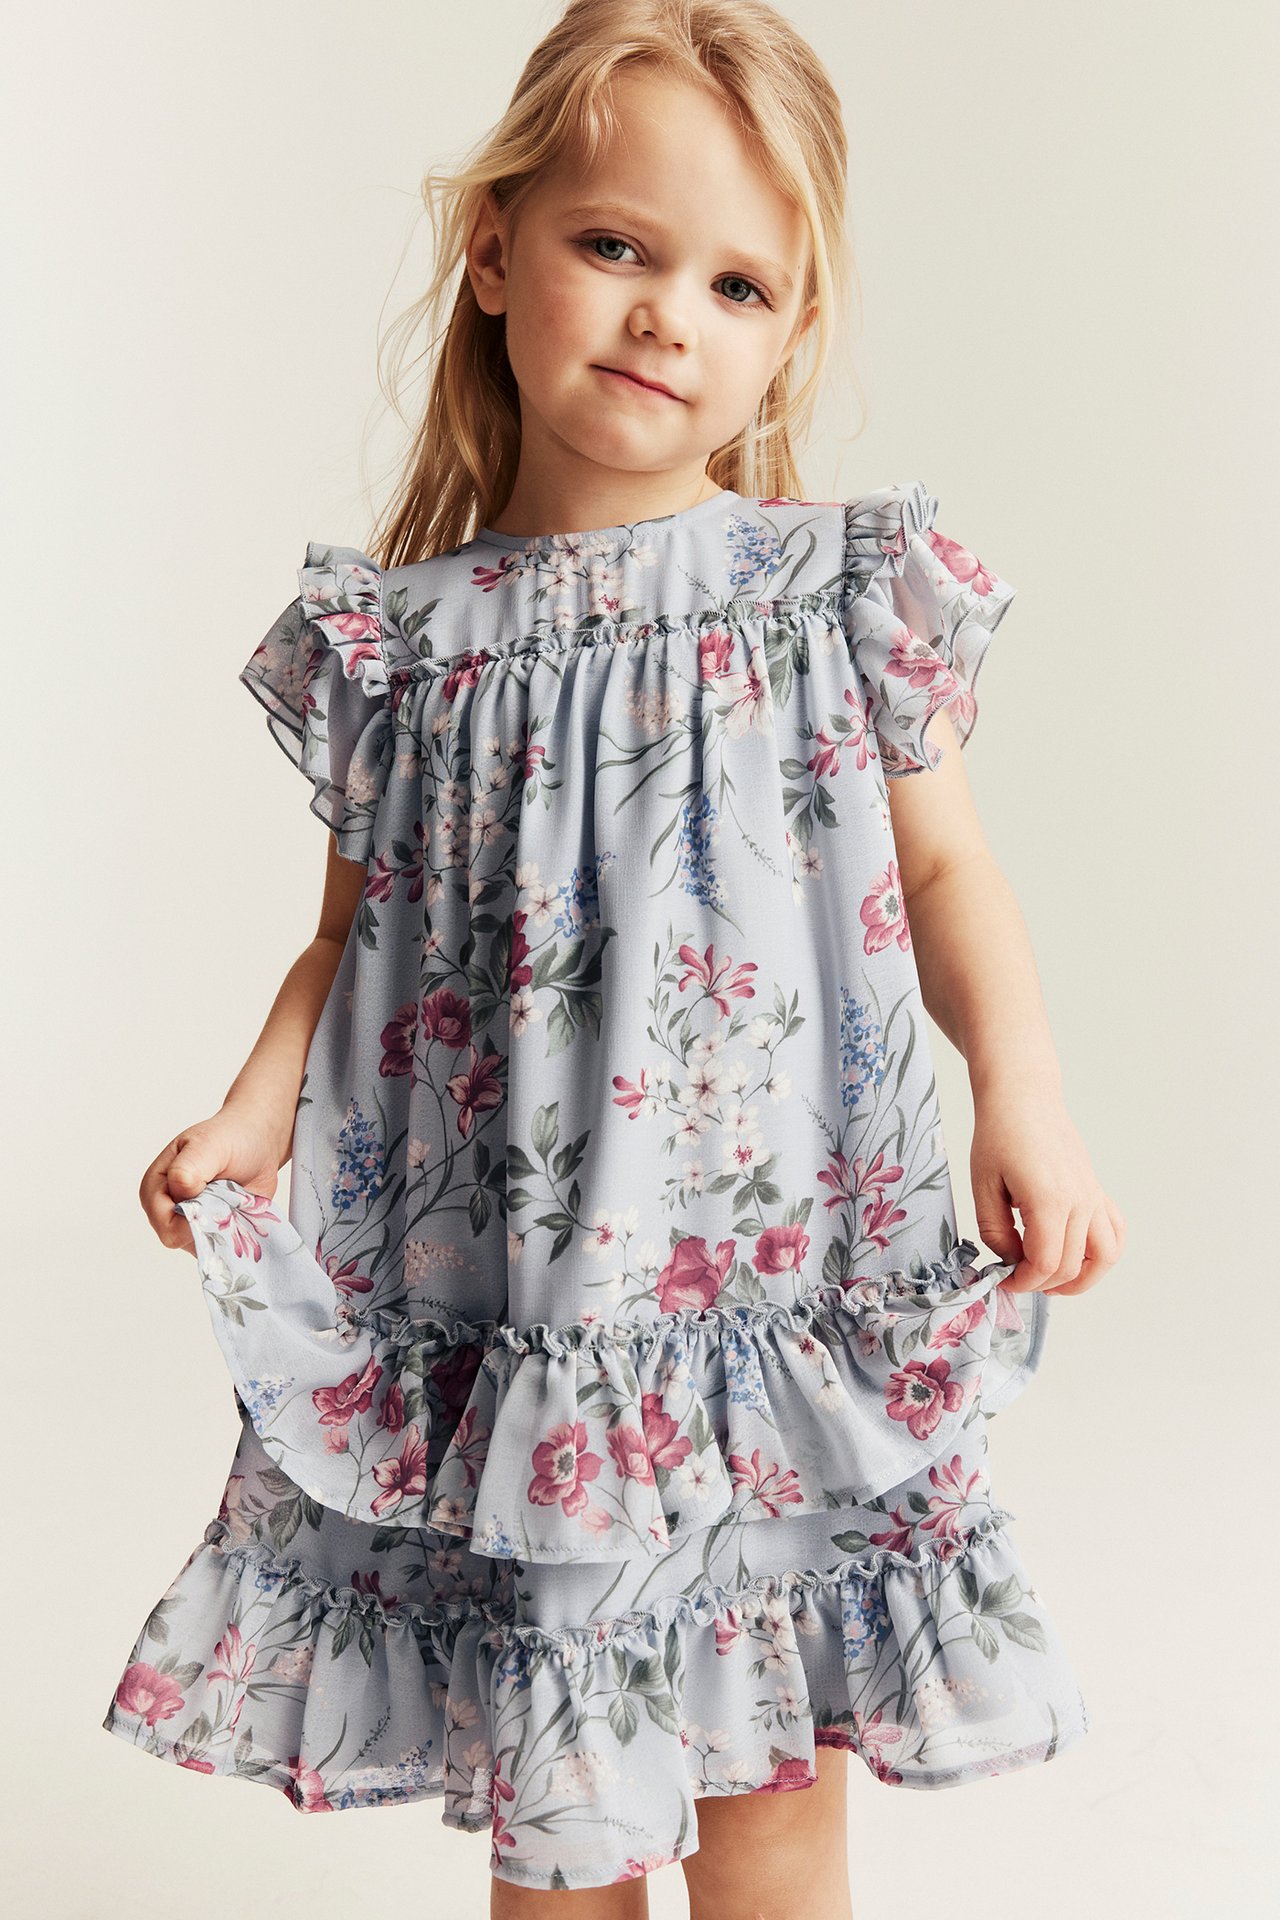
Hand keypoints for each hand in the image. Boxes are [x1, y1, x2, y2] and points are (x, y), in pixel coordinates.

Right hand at [140, 1109, 285, 1256]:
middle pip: (185, 1240)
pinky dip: (238, 1233)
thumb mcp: (207, 1144)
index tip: (213, 1194)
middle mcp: (168, 1211)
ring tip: (234, 1199)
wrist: (257, 1141)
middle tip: (228, 1195)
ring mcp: (191, 1224)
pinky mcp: (213, 1232)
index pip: (166, 1225)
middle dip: (212, 1222)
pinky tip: (242, 1211)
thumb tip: (180, 1189)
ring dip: (226, 1226)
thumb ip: (189, 1168)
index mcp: (155, 1189)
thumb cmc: (228, 1137)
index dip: (193, 1216)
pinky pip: (224, 1248)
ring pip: (206, 1247)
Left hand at [969, 1078, 1124, 1294]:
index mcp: (1049, 1200)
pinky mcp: (1096, 1190)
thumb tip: (1011, 1261)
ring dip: (1083, 1278)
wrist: (1023, 1099)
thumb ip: (995, 1232)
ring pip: (1106, 1256)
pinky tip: (1078, 1255)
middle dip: (1041, 1282)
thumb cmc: (999, 1136)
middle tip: (1015, 1276)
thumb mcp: (983, 1186)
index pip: (1045, 1263)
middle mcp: (1080, 1200)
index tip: (1003, 1280)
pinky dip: (1103, 1252)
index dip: (1022, 1282)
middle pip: (1071, 1265)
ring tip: (1053, 1281)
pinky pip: (1116, 1231)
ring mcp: (1093, 1196)